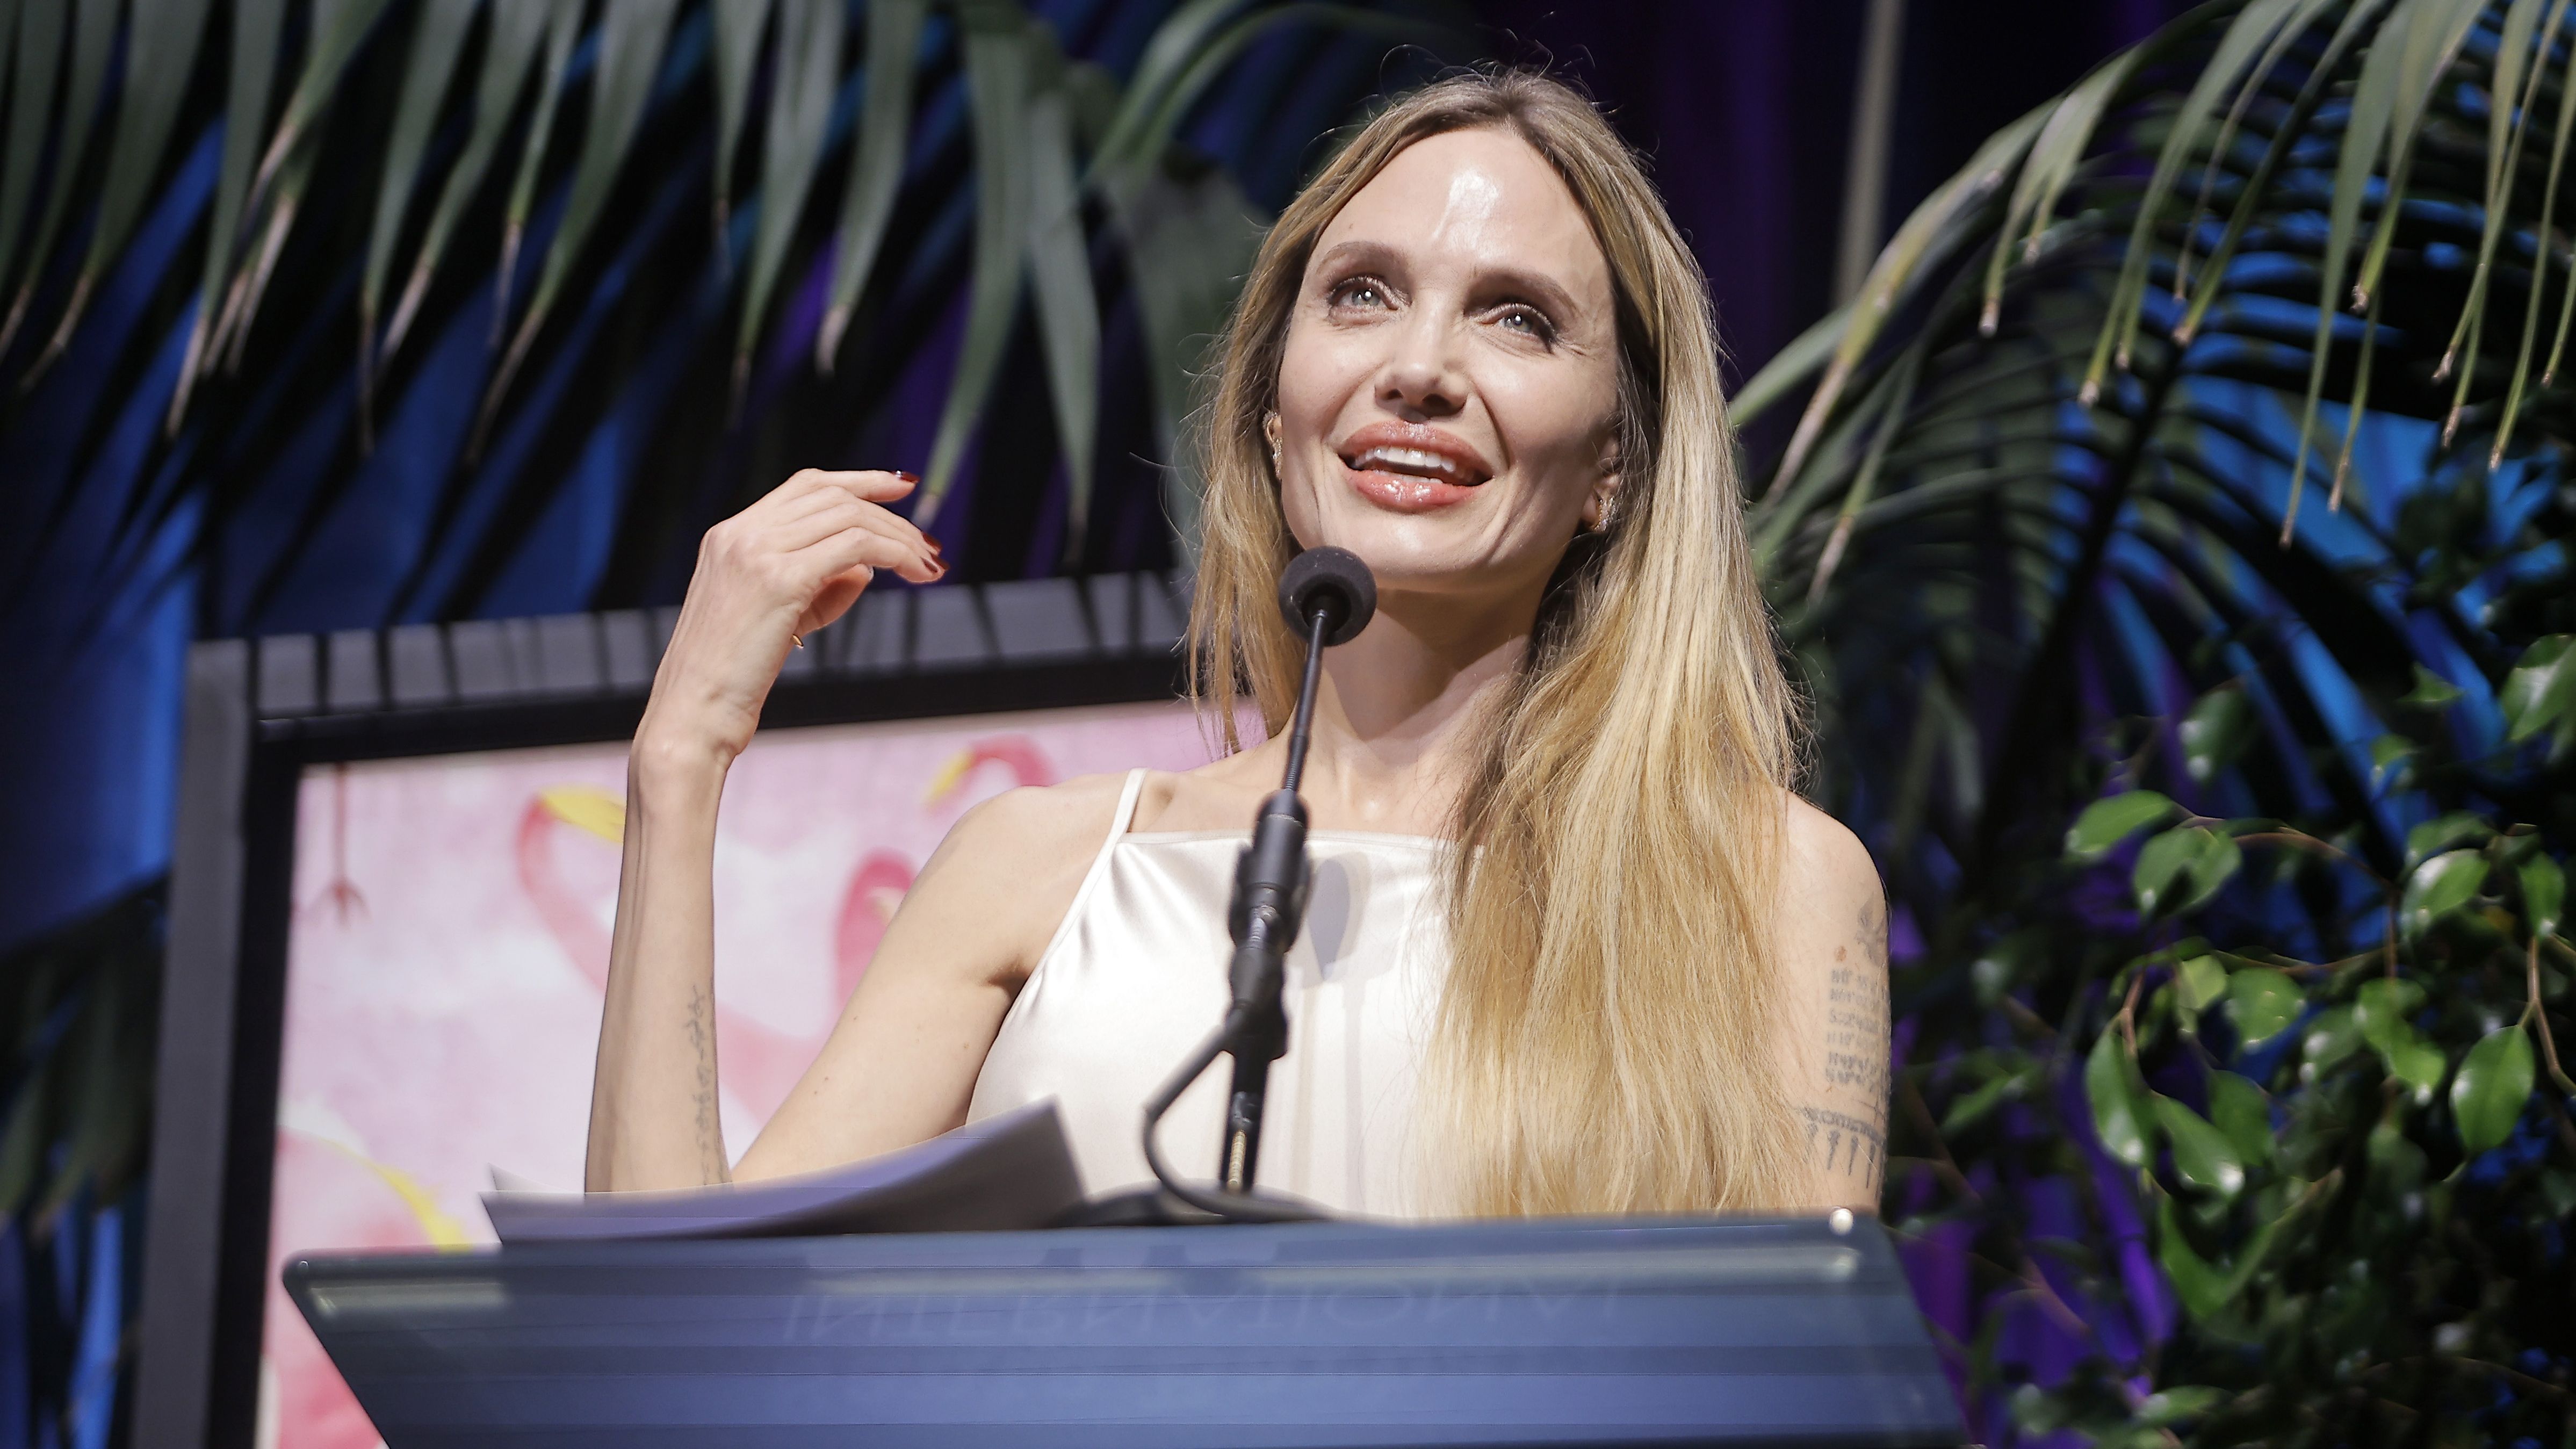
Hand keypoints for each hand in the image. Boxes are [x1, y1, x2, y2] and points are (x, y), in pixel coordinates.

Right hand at [638, 469, 942, 768]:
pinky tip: (914, 573)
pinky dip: (894, 554)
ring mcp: (756, 551)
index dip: (858, 480)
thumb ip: (817, 585)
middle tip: (929, 543)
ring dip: (900, 537)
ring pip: (849, 516)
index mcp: (729, 535)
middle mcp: (739, 533)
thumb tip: (867, 566)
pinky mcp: (778, 579)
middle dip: (890, 514)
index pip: (804, 486)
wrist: (692, 713)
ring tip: (930, 566)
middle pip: (833, 496)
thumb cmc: (731, 678)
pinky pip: (856, 547)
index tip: (899, 487)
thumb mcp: (775, 618)